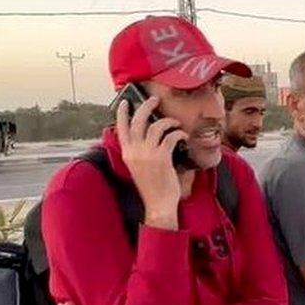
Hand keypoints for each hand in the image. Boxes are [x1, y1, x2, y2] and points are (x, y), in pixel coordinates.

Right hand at [116, 98, 185, 228]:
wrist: (158, 204)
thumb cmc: (152, 187)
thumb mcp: (139, 167)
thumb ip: (140, 152)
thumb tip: (149, 135)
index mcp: (127, 154)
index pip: (121, 128)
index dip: (123, 113)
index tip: (127, 102)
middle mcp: (135, 151)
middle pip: (138, 121)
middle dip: (146, 106)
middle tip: (155, 100)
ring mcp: (148, 154)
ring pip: (156, 126)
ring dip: (168, 121)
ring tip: (175, 123)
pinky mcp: (162, 157)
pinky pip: (170, 137)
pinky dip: (178, 134)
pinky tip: (183, 137)